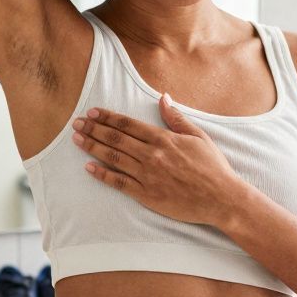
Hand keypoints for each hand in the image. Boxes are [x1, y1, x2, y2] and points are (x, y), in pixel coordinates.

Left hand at [71, 94, 248, 226]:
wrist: (221, 198)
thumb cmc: (212, 167)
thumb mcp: (198, 136)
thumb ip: (176, 118)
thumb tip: (163, 98)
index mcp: (163, 139)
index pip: (128, 125)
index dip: (107, 117)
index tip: (92, 112)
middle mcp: (152, 155)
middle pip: (115, 139)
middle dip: (93, 129)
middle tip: (76, 123)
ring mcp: (147, 175)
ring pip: (113, 158)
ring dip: (92, 147)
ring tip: (76, 139)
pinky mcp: (146, 194)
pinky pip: (119, 182)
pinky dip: (102, 174)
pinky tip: (88, 167)